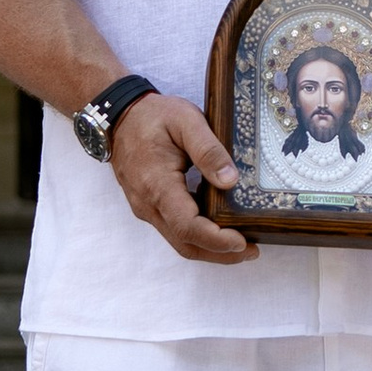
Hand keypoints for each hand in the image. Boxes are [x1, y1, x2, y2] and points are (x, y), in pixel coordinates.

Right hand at [109, 92, 253, 263]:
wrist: (119, 117)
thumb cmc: (152, 116)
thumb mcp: (186, 121)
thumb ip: (209, 150)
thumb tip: (230, 181)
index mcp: (157, 184)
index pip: (187, 226)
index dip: (216, 240)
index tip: (243, 242)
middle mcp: (148, 204)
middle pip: (185, 244)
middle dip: (220, 253)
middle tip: (252, 250)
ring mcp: (146, 208)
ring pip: (180, 242)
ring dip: (211, 249)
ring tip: (242, 245)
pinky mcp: (150, 207)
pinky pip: (175, 230)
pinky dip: (199, 236)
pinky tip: (221, 228)